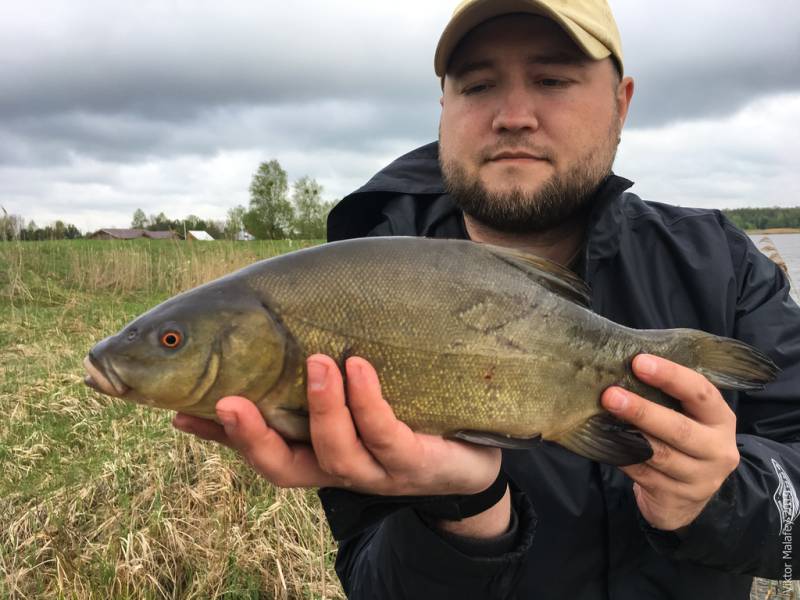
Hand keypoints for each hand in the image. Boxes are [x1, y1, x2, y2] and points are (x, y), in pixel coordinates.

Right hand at [172, 354, 499, 497]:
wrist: (472, 452)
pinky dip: (369, 403)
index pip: (259, 450)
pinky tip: (360, 368)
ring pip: (337, 452)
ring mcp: (377, 470)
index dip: (220, 437)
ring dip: (322, 407)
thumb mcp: (357, 396)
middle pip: (284, 468)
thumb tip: (278, 326)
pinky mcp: (416, 462)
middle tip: (226, 400)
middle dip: (253, 437)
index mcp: (317, 453)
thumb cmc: (405, 412)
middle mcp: (339, 468)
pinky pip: (387, 434)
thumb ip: (317, 372)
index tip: (179, 413)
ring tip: (317, 362)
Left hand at [601, 354, 739, 530]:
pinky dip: (622, 456)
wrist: (687, 500)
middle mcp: (718, 450)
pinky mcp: (676, 499)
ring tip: (602, 416)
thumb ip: (667, 396)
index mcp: (721, 420)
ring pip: (659, 455)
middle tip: (610, 394)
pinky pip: (643, 474)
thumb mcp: (688, 417)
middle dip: (642, 410)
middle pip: (679, 429)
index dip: (671, 376)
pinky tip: (604, 443)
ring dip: (628, 435)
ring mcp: (699, 479)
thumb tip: (622, 366)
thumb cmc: (681, 442)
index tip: (639, 362)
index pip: (701, 393)